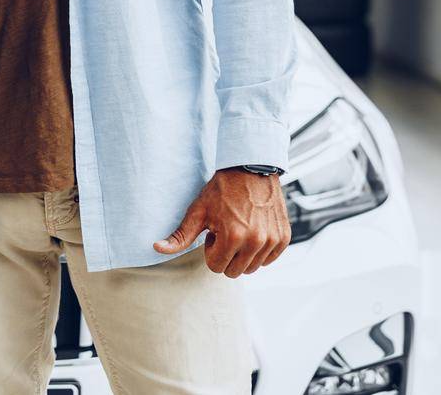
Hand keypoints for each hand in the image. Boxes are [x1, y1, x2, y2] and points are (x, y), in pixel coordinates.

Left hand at [153, 168, 290, 277]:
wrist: (250, 169)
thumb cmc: (221, 190)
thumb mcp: (197, 212)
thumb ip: (179, 236)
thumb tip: (156, 248)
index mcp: (233, 237)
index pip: (216, 267)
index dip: (211, 250)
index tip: (214, 232)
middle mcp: (256, 241)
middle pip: (235, 272)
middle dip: (227, 255)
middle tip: (226, 231)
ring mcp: (272, 240)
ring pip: (252, 267)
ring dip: (243, 253)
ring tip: (240, 228)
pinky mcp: (284, 237)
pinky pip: (269, 259)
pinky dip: (260, 251)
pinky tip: (254, 230)